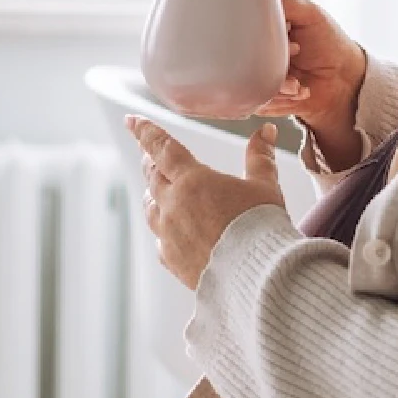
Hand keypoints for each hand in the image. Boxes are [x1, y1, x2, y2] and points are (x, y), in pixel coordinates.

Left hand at [126, 116, 284, 288]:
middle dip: (151, 161)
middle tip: (149, 153)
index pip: (162, 147)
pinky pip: (160, 239)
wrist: (256, 277)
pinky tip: (171, 230)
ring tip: (157, 188)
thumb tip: (264, 132)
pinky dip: (164, 229)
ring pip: (151, 207)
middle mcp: (173, 205)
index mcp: (193, 180)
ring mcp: (169, 234)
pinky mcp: (172, 260)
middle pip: (153, 176)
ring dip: (154, 194)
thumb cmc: (262, 228)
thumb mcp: (265, 186)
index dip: (145, 131)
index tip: (132, 121)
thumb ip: (260, 157)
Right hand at [248, 0, 366, 160]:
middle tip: (296, 51)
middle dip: (271, 58)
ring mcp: (257, 77)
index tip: (287, 32)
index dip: (259, 31)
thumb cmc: (328, 42)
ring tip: (298, 81)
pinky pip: (258, 101)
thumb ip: (283, 1)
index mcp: (261, 30)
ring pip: (249, 81)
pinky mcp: (262, 99)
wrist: (344, 80)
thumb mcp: (309, 14)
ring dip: (279, 82)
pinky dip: (283, 97)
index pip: (241, 26)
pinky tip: (301, 90)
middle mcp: (255, 53)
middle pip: (241, 56)